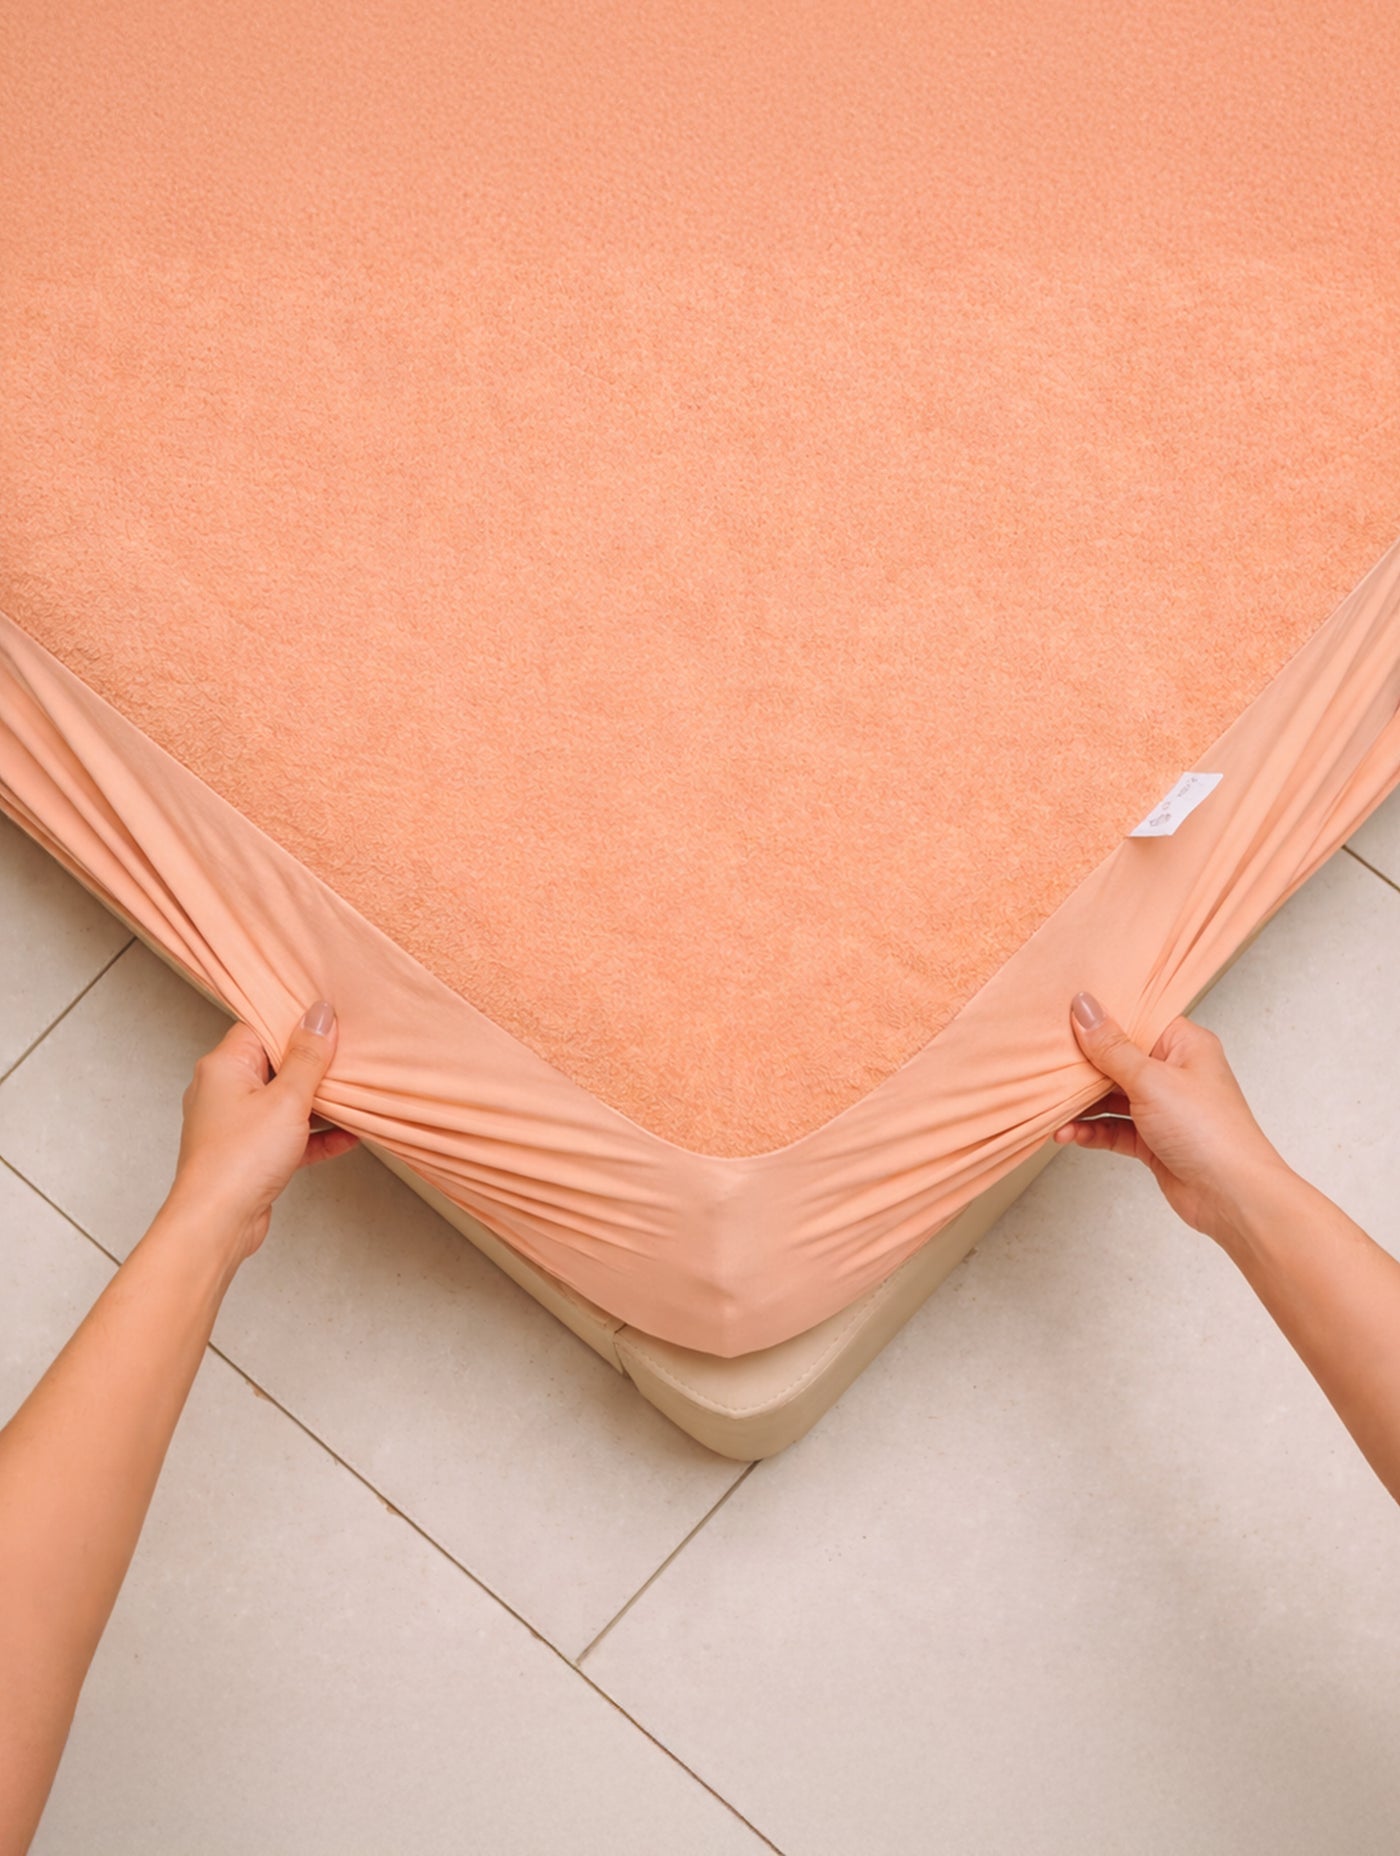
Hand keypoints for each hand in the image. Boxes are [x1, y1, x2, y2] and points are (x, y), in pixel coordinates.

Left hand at [163, 1000, 358, 1263]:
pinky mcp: (248, 1154)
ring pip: (282, 1102)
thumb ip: (308, 1056)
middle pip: (274, 1064)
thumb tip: (320, 1015)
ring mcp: (235, 1124)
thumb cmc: (239, 1160)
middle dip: (313, 1064)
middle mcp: (223, 1091)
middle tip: (348, 1057)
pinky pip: (286, 1135)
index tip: (330, 1023)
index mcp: (223, 1066)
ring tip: (354, 1096)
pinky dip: (314, 1135)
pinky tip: (347, 1137)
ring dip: (318, 1102)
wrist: (217, 1223)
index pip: (260, 1027)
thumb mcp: (287, 1099)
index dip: (295, 1023)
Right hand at [1054, 991, 1289, 1244]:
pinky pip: (1113, 1128)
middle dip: (1084, 1066)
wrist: (1231, 1195)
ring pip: (1112, 1097)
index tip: (1062, 1016)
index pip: (1136, 1020)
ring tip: (1053, 1108)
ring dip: (1082, 1104)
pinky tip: (1069, 1134)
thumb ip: (1111, 1047)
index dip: (1102, 1018)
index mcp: (1184, 1046)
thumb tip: (1084, 1007)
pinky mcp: (1153, 1141)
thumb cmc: (1208, 1130)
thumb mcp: (1151, 1080)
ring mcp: (1163, 1109)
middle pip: (1119, 1059)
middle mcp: (1175, 1074)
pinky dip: (1091, 1130)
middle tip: (1047, 1063)